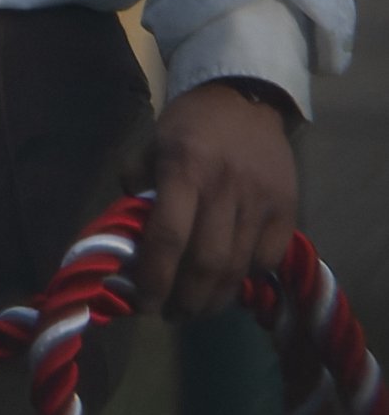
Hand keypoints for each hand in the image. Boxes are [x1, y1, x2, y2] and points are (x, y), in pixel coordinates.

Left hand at [131, 77, 299, 317]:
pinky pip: (268, 257)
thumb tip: (127, 244)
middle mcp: (225, 187)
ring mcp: (261, 199)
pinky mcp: (288, 207)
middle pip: (208, 262)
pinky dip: (248, 278)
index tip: (144, 303)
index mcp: (183, 170)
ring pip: (240, 266)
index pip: (168, 237)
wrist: (242, 99)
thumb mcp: (147, 149)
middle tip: (171, 314)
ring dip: (215, 298)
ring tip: (196, 309)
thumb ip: (136, 193)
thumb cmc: (186, 127)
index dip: (155, 278)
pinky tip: (230, 284)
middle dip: (186, 299)